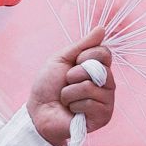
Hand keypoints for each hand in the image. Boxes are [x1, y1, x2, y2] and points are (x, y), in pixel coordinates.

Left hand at [28, 29, 116, 145]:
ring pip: (90, 87)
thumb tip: (102, 28)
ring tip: (66, 99)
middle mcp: (107, 84)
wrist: (38, 110)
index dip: (86, 56)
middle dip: (75, 75)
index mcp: (99, 68)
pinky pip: (90, 103)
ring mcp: (107, 101)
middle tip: (67, 83)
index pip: (105, 53)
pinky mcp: (104, 117)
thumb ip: (83, 45)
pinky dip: (74, 105)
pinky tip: (72, 110)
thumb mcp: (63, 59)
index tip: (73, 63)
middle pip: (100, 70)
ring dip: (70, 92)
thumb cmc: (49, 85)